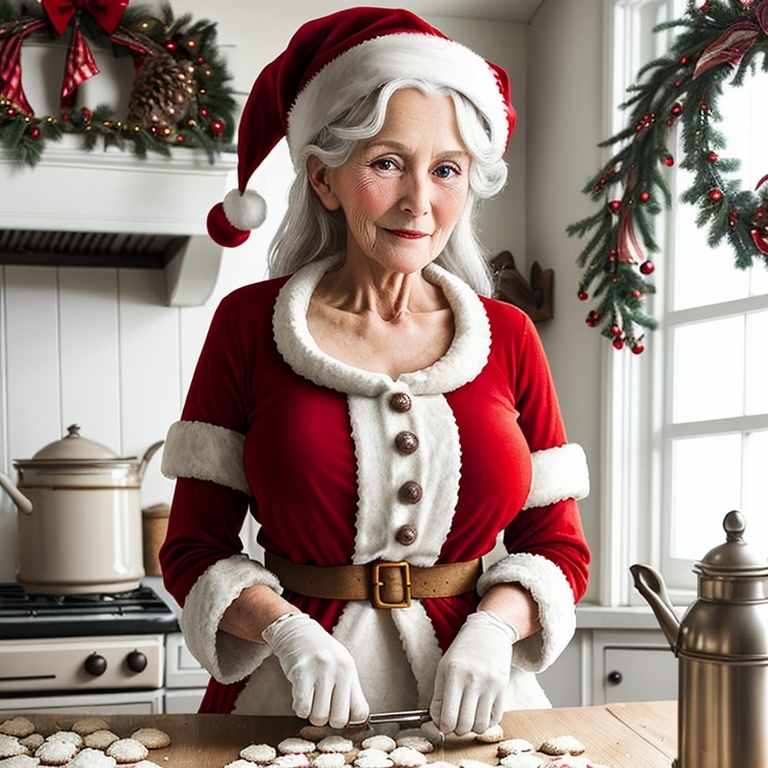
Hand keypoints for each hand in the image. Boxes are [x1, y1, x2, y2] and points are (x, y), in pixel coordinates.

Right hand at [262, 611, 368, 727]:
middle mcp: (338, 669)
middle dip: (329, 720)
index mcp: (350, 669)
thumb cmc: (319, 651)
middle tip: (322, 707)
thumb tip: (354, 720)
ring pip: (319, 717)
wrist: (296, 631)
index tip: (339, 715)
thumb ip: (347, 689)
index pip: (360, 711)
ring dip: (312, 713)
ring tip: (310, 698)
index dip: (349, 721)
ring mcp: (320, 671)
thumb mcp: (340, 664)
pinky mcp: (301, 673)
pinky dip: (299, 708)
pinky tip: (300, 695)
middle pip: (339, 719)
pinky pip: (302, 708)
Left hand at [429, 610, 517, 735]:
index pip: (448, 717)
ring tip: (467, 717)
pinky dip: (485, 723)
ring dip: (471, 728)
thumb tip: (437, 722)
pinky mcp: (503, 688)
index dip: (443, 728)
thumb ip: (438, 696)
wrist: (488, 631)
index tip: (443, 724)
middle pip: (463, 725)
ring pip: (480, 726)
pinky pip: (495, 719)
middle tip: (454, 721)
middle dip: (456, 729)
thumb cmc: (463, 650)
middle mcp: (472, 679)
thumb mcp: (444, 668)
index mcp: (453, 673)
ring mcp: (490, 685)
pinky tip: (479, 713)